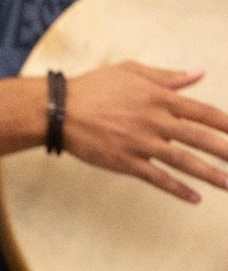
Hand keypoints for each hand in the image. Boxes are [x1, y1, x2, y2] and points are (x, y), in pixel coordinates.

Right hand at [66, 61, 227, 202]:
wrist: (60, 111)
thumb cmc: (93, 87)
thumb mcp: (131, 72)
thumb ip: (167, 76)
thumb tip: (198, 74)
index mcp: (160, 98)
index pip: (203, 112)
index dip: (226, 124)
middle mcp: (155, 121)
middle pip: (200, 139)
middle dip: (226, 151)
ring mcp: (140, 144)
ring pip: (183, 162)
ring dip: (210, 174)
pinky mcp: (124, 162)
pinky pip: (157, 178)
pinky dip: (177, 189)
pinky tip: (194, 198)